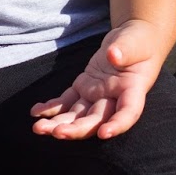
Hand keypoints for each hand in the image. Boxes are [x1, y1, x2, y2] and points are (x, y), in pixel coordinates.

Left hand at [30, 20, 163, 139]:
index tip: (104, 134)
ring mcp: (97, 96)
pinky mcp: (84, 88)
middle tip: (57, 133)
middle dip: (77, 129)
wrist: (133, 41)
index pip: (128, 111)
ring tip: (38, 128)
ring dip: (58, 124)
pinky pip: (66, 101)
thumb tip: (113, 55)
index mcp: (132, 89)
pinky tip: (36, 111)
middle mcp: (114, 98)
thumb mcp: (135, 41)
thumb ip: (126, 49)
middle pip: (96, 119)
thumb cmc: (139, 41)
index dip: (118, 124)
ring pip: (77, 115)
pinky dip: (51, 108)